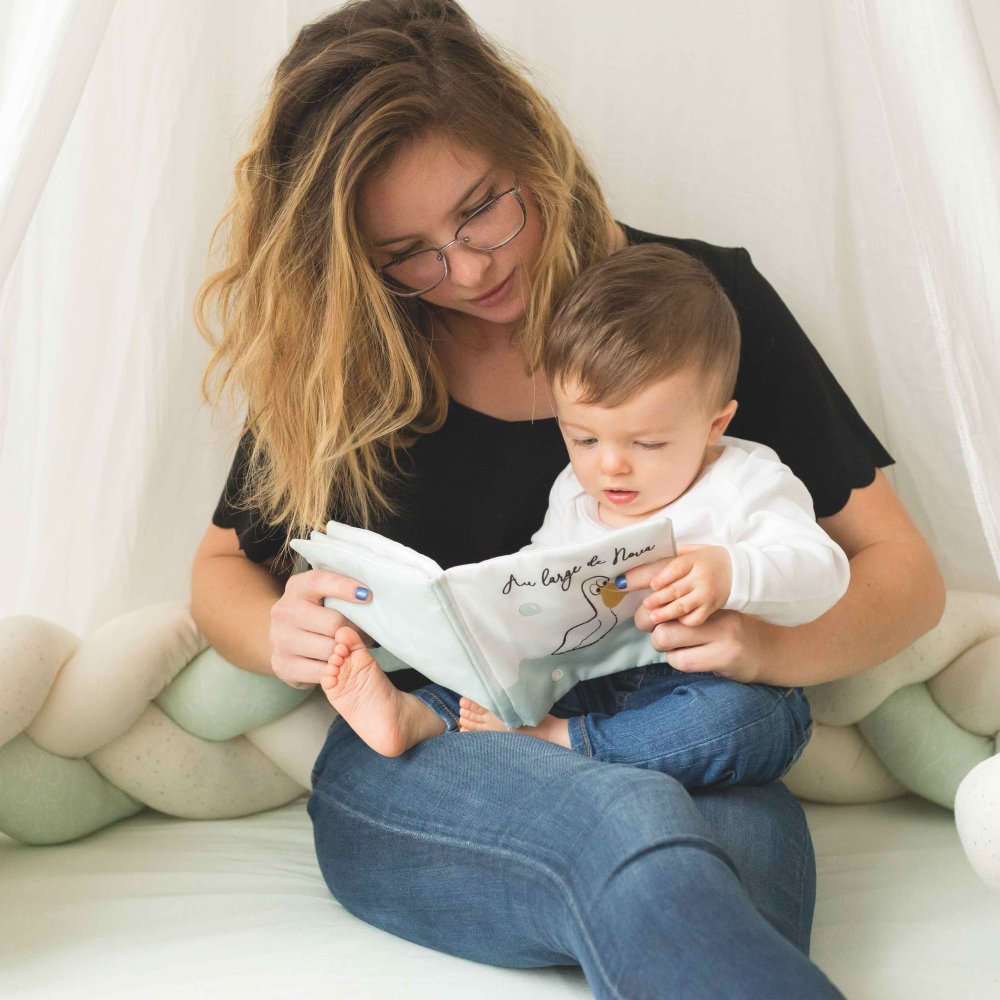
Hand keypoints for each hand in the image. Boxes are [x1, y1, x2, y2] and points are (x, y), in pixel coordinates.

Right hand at [269, 569, 372, 688]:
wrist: (285, 639)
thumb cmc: (315, 615)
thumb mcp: (323, 596)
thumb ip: (342, 594)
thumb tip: (368, 598)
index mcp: (297, 588)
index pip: (320, 581)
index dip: (344, 587)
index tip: (367, 595)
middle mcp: (284, 612)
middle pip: (333, 623)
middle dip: (354, 632)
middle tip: (363, 636)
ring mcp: (281, 640)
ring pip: (330, 650)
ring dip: (346, 653)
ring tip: (349, 650)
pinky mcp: (283, 665)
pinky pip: (322, 672)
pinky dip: (334, 671)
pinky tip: (335, 665)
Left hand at [632, 544, 731, 626]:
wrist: (740, 571)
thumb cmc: (711, 559)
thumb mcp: (695, 550)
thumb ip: (675, 554)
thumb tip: (648, 560)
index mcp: (696, 559)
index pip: (675, 569)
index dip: (662, 578)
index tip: (652, 585)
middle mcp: (702, 577)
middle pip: (676, 590)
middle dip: (658, 599)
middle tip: (646, 604)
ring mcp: (707, 594)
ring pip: (683, 606)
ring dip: (665, 613)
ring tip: (653, 617)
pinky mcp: (712, 607)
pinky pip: (696, 618)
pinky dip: (684, 620)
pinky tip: (675, 620)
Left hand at [632, 606, 769, 683]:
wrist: (766, 650)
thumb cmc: (729, 629)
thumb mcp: (709, 610)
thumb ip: (682, 606)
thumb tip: (644, 610)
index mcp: (708, 596)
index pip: (666, 594)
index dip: (648, 608)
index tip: (648, 616)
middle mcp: (715, 612)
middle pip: (661, 619)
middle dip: (649, 628)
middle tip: (656, 633)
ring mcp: (722, 635)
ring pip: (665, 639)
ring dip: (663, 647)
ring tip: (675, 646)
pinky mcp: (725, 657)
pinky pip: (682, 660)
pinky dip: (677, 660)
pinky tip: (688, 657)